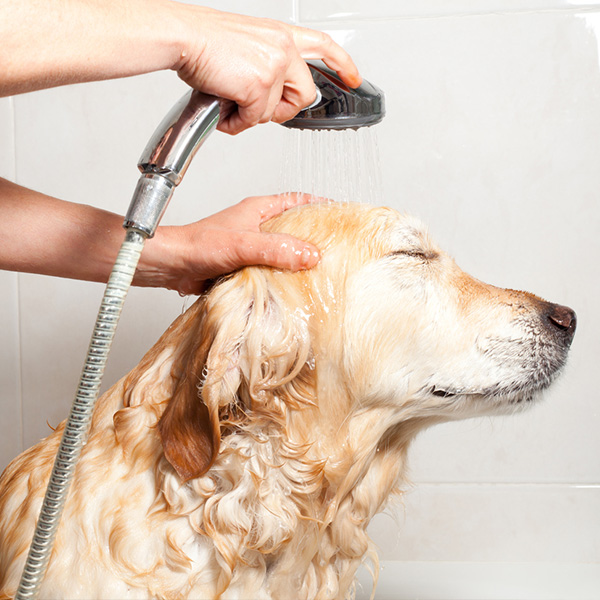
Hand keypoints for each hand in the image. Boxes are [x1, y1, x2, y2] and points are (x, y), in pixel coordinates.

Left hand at [139, 193, 320, 294]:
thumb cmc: (198, 246)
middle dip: (313, 238)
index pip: (297, 201)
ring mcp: (250, 247)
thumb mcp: (242, 244)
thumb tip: (310, 255)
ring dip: (297, 261)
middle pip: (293, 228)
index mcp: (259, 210)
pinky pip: (270, 270)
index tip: (338, 216)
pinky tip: (291, 289)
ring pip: (282, 252)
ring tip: (318, 273)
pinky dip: (281, 277)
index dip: (319, 206)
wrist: (172, 267)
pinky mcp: (244, 266)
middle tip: (334, 250)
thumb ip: (276, 248)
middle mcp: (256, 227)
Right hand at [173, 6, 361, 134]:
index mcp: (281, 35)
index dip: (342, 64)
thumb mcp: (248, 45)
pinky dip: (236, 122)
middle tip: (260, 109)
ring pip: (275, 111)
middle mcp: (283, 47)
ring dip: (252, 115)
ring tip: (230, 102)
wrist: (184, 36)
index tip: (353, 78)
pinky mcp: (259, 85)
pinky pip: (254, 119)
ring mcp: (274, 66)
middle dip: (284, 110)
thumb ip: (269, 64)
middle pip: (305, 94)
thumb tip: (273, 96)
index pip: (323, 46)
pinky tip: (224, 110)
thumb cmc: (206, 42)